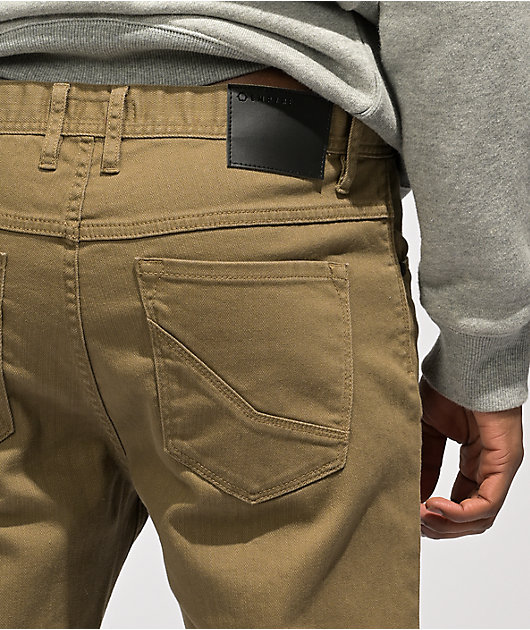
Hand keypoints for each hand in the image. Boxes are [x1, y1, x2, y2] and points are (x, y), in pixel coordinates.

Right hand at [419, 375, 523, 538]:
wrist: (463, 362)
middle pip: (471, 518)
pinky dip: (459, 513)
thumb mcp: (426, 432)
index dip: (434, 515)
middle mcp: (490, 468)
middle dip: (439, 526)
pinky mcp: (504, 462)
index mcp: (474, 461)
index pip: (459, 502)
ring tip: (421, 515)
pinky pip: (487, 503)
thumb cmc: (447, 387)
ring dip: (448, 524)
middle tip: (413, 521)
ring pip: (481, 518)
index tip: (409, 513)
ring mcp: (500, 467)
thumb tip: (412, 494)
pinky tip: (434, 506)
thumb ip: (423, 463)